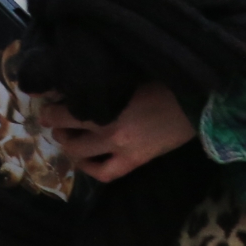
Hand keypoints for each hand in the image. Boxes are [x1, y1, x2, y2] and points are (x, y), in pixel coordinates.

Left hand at [39, 82, 195, 183]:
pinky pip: (104, 173)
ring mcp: (122, 148)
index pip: (68, 109)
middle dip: (57, 124)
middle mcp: (111, 127)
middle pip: (70, 130)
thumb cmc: (168, 80)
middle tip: (54, 117)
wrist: (199, 103)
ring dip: (69, 143)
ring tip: (66, 135)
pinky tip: (85, 159)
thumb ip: (110, 79)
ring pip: (81, 153)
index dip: (53, 108)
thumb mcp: (134, 73)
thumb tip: (84, 76)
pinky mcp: (135, 161)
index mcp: (110, 102)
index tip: (46, 101)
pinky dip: (89, 168)